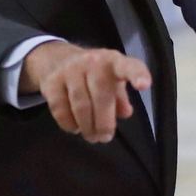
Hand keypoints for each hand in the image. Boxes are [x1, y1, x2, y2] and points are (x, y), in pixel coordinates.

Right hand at [20, 41, 152, 143]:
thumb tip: (125, 113)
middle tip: (104, 138)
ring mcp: (69, 70)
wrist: (55, 58)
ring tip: (91, 136)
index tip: (144, 85)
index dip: (137, 75)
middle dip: (104, 123)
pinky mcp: (51, 82)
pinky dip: (69, 124)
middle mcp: (92, 62)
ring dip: (87, 127)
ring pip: (80, 106)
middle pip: (101, 97)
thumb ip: (120, 97)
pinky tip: (74, 128)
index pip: (127, 66)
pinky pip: (61, 110)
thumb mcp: (111, 80)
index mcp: (113, 61)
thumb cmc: (93, 73)